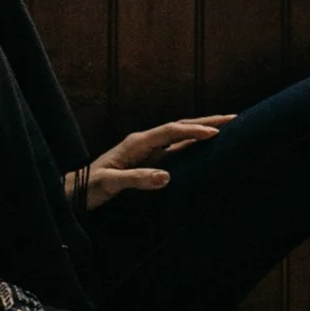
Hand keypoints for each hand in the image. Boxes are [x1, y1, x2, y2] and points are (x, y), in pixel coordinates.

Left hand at [72, 116, 231, 209]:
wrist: (74, 193)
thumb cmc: (89, 188)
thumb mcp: (110, 184)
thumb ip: (136, 179)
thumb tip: (167, 176)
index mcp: (136, 143)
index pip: (170, 131)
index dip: (193, 130)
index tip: (215, 132)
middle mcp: (143, 142)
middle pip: (179, 127)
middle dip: (206, 121)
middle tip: (234, 117)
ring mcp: (146, 151)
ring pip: (179, 136)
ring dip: (202, 129)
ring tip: (227, 126)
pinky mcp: (148, 162)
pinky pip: (175, 149)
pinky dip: (193, 143)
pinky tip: (205, 146)